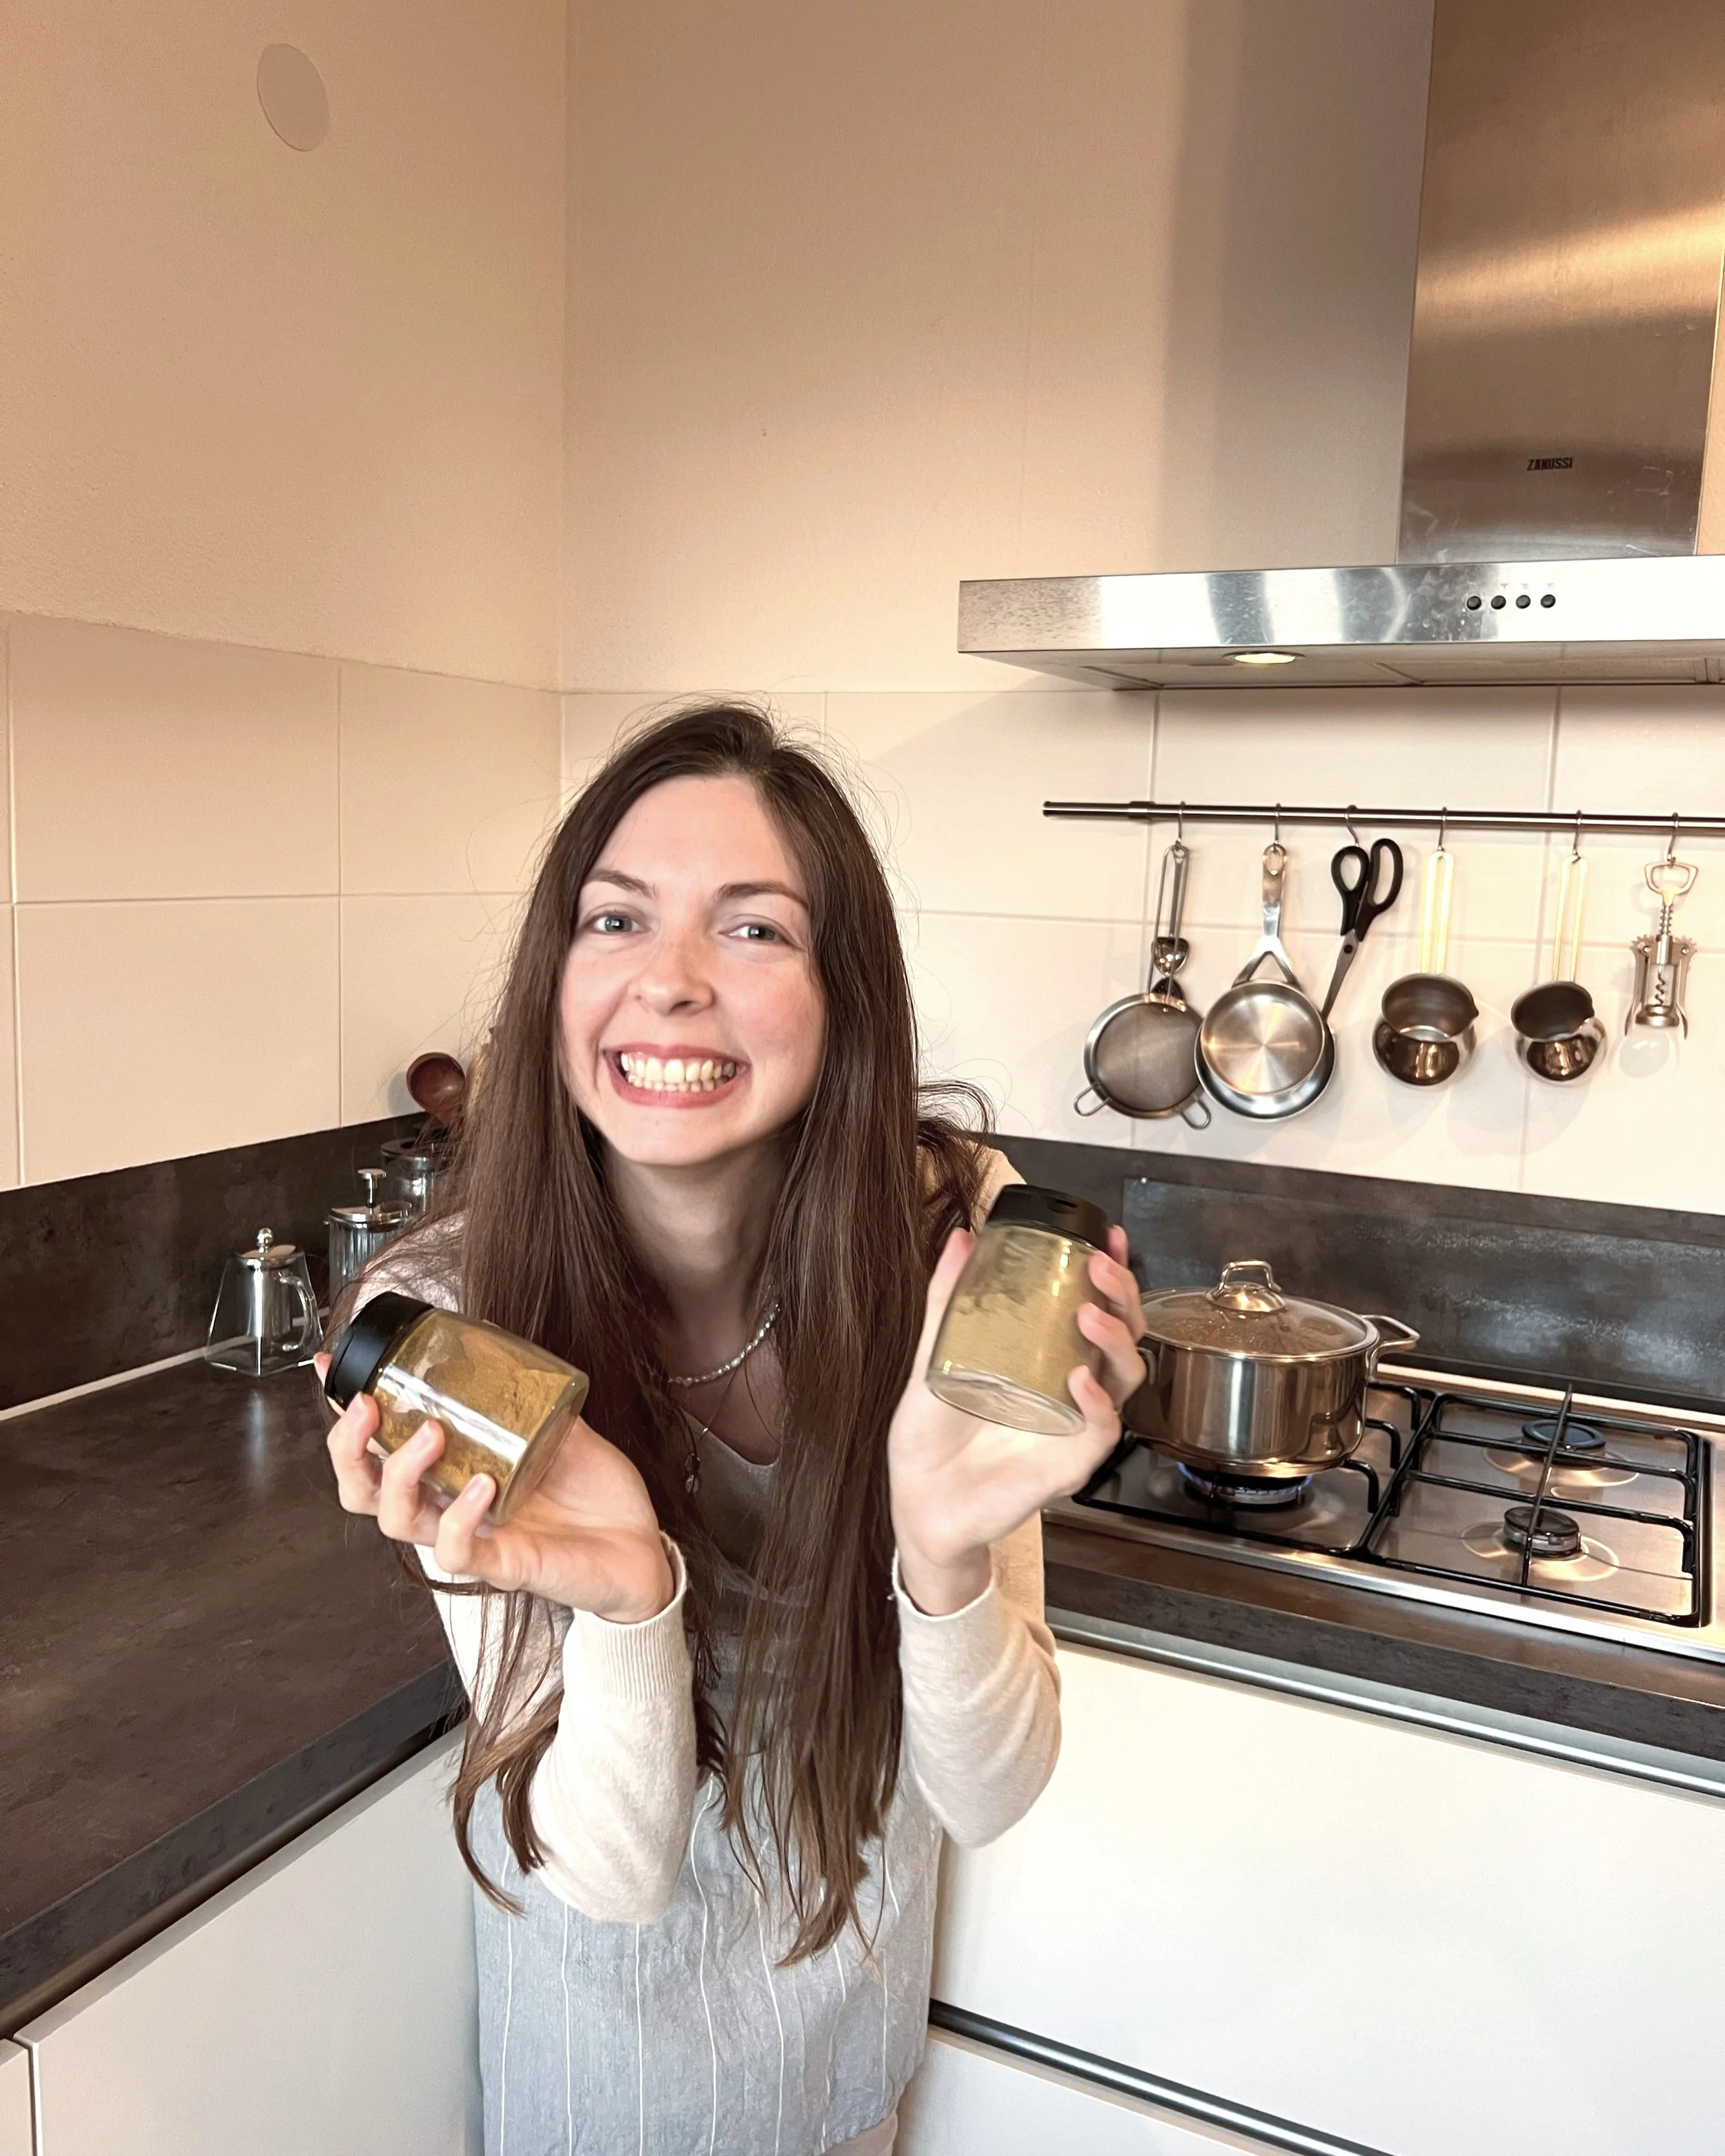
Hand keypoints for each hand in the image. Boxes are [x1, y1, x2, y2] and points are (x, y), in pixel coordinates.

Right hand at [318, 1355, 674, 1623]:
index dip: (345, 1415)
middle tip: (364, 1405)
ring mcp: (473, 1538)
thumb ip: (524, 1394)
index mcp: (451, 1473)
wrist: (643, 1547)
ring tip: (430, 1433)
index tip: (327, 1368)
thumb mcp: (555, 1427)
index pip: (378, 1448)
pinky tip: (481, 1486)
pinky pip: (459, 1552)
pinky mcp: (502, 1565)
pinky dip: (462, 1517)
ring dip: (403, 1472)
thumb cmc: (595, 1493)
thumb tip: (491, 1340)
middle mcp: (449, 1507)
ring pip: (399, 1521)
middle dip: (349, 1449)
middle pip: (365, 1492)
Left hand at [888, 1226, 1147, 1614]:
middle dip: (1121, 1294)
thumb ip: (948, 1299)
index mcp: (1046, 1356)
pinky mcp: (1072, 1461)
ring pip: (1126, 1375)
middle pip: (1124, 1333)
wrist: (917, 1497)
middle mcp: (1071, 1385)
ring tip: (1087, 1316)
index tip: (1107, 1236)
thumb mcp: (934, 1356)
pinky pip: (1103, 1429)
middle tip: (1098, 1267)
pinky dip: (1098, 1402)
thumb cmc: (932, 1432)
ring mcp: (1076, 1423)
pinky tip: (1078, 1380)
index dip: (1111, 1271)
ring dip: (1115, 1339)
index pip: (1095, 1305)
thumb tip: (960, 1240)